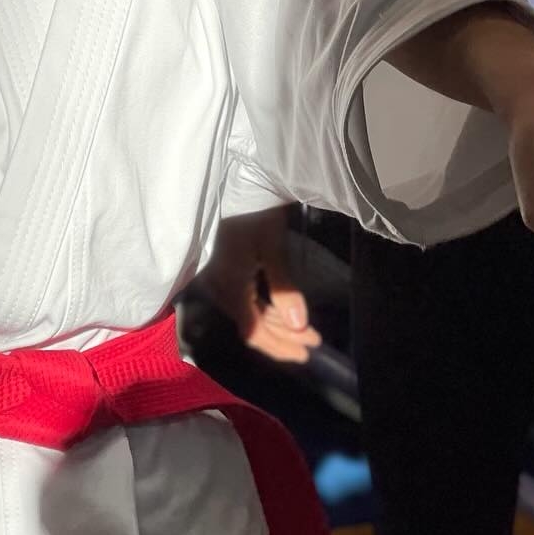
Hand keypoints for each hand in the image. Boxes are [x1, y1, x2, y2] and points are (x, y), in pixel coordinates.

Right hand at [196, 207, 320, 364]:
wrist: (232, 181)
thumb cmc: (252, 211)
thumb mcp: (270, 247)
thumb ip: (283, 288)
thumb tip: (299, 326)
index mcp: (229, 286)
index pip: (254, 331)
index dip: (280, 347)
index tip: (306, 352)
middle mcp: (220, 289)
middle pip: (252, 324)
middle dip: (284, 336)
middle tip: (314, 340)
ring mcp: (220, 280)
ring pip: (249, 313)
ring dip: (277, 323)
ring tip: (305, 329)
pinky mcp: (224, 271)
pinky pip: (245, 300)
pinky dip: (266, 308)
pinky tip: (282, 309)